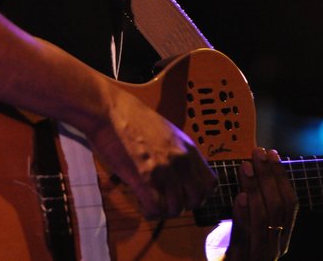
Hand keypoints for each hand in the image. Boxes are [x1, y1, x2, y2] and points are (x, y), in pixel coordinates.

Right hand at [85, 87, 216, 218]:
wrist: (112, 110)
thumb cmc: (134, 119)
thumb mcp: (168, 132)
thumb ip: (179, 152)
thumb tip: (182, 173)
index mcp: (189, 149)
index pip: (210, 184)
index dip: (198, 194)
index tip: (184, 194)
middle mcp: (181, 161)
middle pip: (195, 200)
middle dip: (182, 206)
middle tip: (166, 201)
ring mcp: (164, 170)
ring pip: (175, 208)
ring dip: (163, 211)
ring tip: (152, 202)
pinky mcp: (144, 177)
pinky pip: (155, 208)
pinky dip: (149, 212)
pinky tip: (142, 203)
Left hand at [226, 148, 297, 259]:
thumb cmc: (239, 251)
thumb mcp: (252, 229)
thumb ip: (258, 207)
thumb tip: (257, 170)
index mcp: (283, 236)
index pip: (290, 203)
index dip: (282, 177)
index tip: (272, 154)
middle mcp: (276, 246)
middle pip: (278, 208)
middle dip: (268, 177)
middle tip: (257, 153)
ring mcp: (260, 254)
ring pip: (264, 219)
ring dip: (255, 188)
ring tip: (245, 167)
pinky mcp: (240, 259)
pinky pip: (244, 235)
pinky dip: (242, 214)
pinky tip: (239, 196)